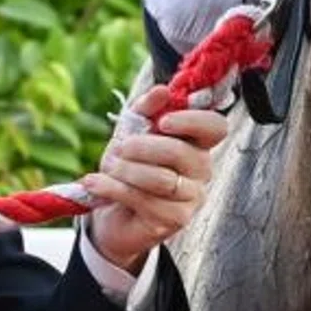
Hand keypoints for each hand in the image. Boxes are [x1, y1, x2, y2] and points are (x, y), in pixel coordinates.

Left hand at [82, 84, 228, 271]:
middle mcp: (201, 171)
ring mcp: (190, 198)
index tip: (163, 121)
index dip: (192, 121)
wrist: (114, 211)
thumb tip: (161, 91)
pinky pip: (143, 200)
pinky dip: (113, 187)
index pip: (215, 127)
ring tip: (108, 165)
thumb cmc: (129, 166)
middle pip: (181, 152)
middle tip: (120, 148)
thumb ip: (146, 109)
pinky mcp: (174, 220)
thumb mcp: (131, 131)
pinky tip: (95, 182)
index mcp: (197, 143)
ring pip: (162, 179)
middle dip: (142, 147)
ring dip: (126, 169)